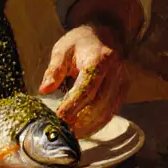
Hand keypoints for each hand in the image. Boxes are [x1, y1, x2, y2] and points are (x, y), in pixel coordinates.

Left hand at [38, 24, 128, 138]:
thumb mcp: (63, 49)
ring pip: (107, 111)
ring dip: (89, 126)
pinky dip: (97, 123)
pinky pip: (112, 111)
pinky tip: (83, 129)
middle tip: (63, 130)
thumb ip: (54, 70)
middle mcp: (115, 71)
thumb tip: (43, 90)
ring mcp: (122, 81)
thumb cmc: (81, 41)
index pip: (87, 88)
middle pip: (99, 103)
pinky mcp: (124, 90)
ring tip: (71, 134)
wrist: (106, 33)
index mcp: (100, 59)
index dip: (73, 105)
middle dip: (81, 120)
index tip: (59, 117)